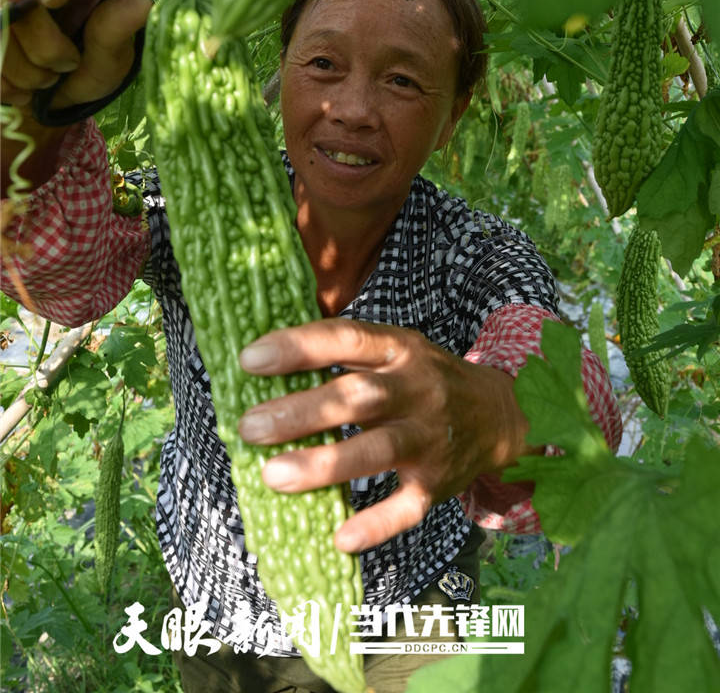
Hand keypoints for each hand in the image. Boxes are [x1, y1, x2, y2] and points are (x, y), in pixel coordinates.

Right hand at [1, 0, 151, 111]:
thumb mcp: (112, 53)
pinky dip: (6, 85)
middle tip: (68, 64)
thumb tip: (143, 4)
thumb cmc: (93, 63)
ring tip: (49, 79)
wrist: (63, 96)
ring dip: (26, 72)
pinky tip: (24, 90)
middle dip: (43, 46)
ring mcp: (0, 7)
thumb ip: (117, 29)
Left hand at [237, 320, 532, 552]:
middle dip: (302, 412)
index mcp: (400, 349)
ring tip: (273, 475)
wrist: (499, 415)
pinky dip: (375, 524)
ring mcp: (429, 437)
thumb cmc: (423, 377)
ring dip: (325, 464)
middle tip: (250, 426)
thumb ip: (344, 350)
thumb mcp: (395, 348)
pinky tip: (339, 537)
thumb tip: (265, 359)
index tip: (250, 360)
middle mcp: (417, 389)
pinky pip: (406, 506)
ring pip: (378, 450)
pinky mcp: (437, 482)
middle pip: (358, 397)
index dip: (299, 347)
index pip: (347, 339)